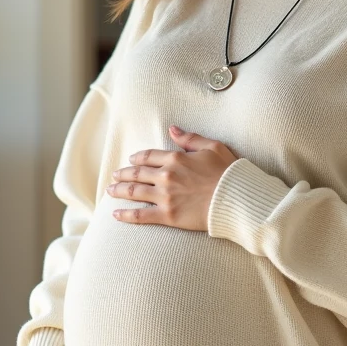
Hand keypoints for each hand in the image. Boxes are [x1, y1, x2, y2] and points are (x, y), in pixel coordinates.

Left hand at [108, 126, 238, 231]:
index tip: (131, 160)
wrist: (236, 199)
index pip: (149, 156)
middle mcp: (166, 176)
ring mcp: (165, 196)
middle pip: (137, 173)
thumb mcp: (213, 147)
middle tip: (115, 176)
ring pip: (134, 192)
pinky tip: (116, 214)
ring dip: (119, 191)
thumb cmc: (229, 173)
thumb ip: (190, 138)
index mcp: (176, 158)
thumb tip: (172, 129)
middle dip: (124, 174)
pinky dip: (126, 215)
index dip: (138, 158)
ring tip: (110, 191)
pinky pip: (141, 215)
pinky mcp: (168, 216)